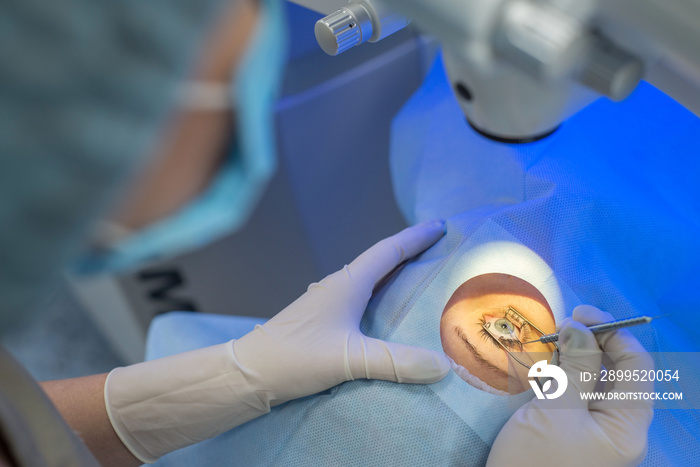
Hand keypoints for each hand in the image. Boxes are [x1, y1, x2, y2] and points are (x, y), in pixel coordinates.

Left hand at [105, 221, 450, 462]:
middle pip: (380, 261)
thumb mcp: (349, 359)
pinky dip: (379, 297)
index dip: (416, 237)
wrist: (247, 374)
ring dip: (393, 275)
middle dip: (409, 252)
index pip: (388, 251)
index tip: (441, 225)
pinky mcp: (320, 321)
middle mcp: (337, 287)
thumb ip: (395, 362)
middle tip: (439, 250)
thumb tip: (443, 366)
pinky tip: (385, 314)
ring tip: (419, 280)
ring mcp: (326, 303)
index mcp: (346, 284)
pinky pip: (359, 299)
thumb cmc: (293, 358)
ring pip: (368, 280)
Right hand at [486, 305, 653, 466]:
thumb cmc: (534, 461)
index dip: (613, 332)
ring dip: (576, 355)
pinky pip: (578, 394)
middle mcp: (619, 427)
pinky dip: (565, 374)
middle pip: (618, 371)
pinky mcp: (574, 432)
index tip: (578, 313)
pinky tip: (546, 365)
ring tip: (550, 342)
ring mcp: (596, 431)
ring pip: (596, 379)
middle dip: (592, 341)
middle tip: (560, 324)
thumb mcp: (556, 410)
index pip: (637, 366)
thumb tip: (582, 326)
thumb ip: (576, 366)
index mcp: (628, 426)